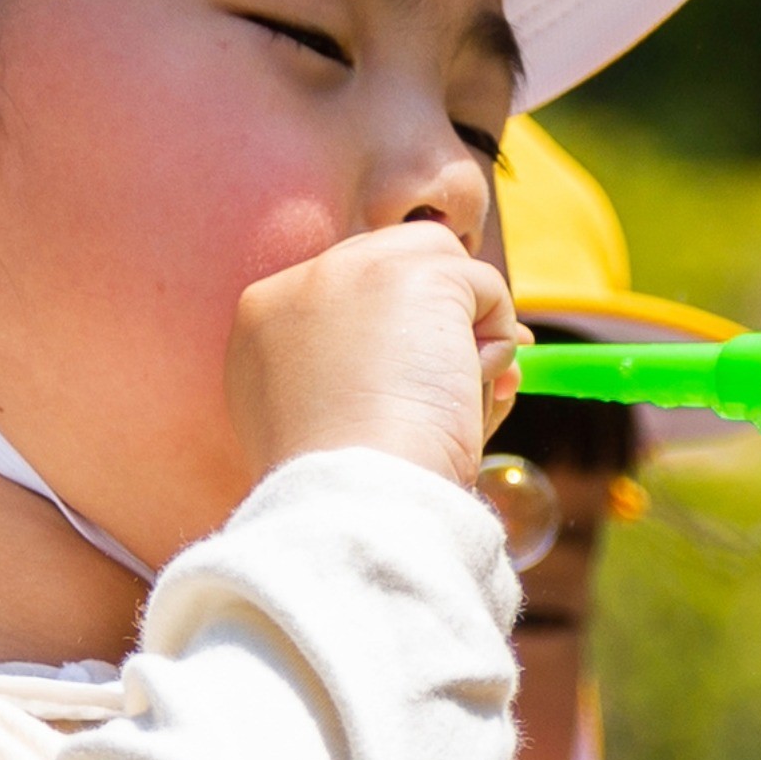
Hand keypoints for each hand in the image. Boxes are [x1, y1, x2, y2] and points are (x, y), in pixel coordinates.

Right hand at [227, 218, 521, 492]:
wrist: (353, 498)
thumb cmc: (350, 489)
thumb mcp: (336, 431)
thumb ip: (374, 382)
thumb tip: (472, 359)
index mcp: (262, 326)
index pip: (348, 296)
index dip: (394, 334)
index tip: (415, 387)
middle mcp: (299, 285)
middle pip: (392, 265)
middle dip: (434, 319)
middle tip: (457, 387)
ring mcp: (354, 271)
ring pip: (440, 261)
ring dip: (466, 326)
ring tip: (456, 397)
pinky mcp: (414, 274)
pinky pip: (483, 284)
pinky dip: (498, 338)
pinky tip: (469, 390)